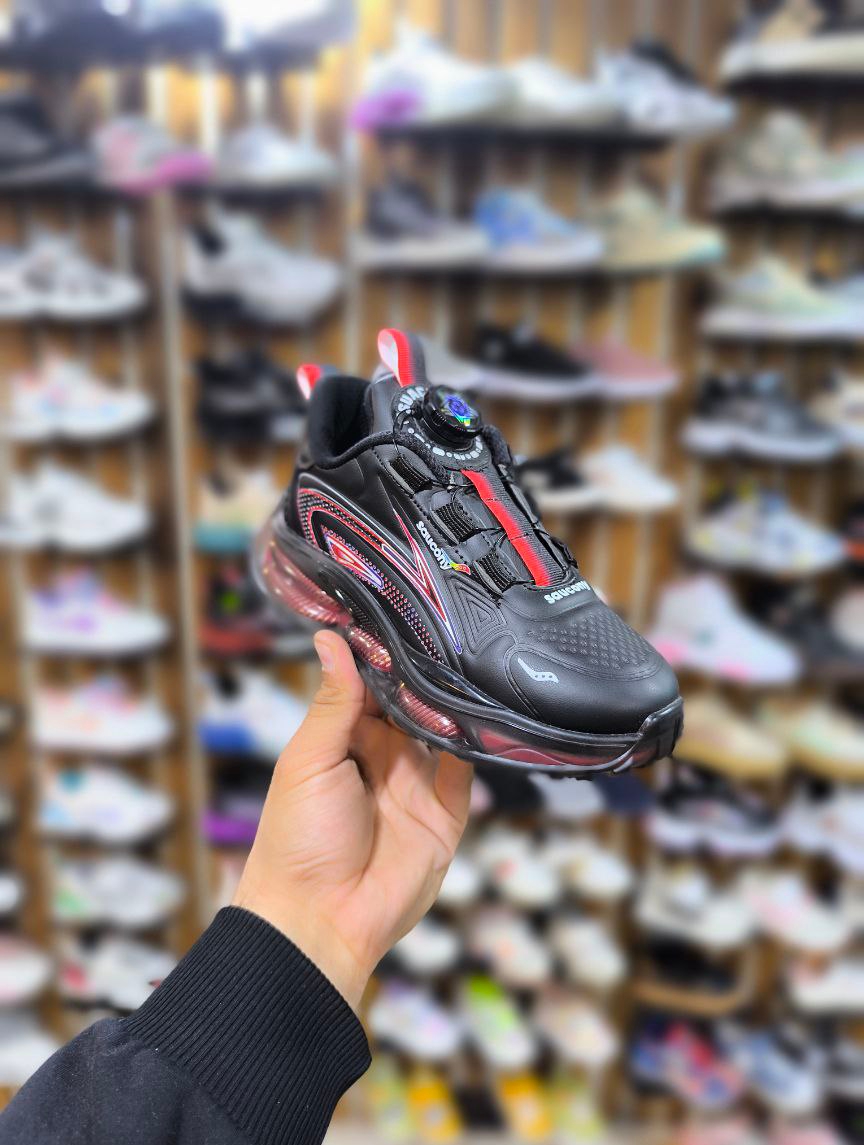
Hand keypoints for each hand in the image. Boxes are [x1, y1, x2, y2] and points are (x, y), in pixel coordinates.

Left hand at [233, 630, 473, 1009]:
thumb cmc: (297, 840)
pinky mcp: (445, 814)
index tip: (406, 611)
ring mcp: (416, 784)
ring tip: (473, 658)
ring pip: (443, 728)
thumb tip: (329, 638)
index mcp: (343, 740)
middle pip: (411, 702)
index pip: (370, 684)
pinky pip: (468, 770)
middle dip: (427, 671)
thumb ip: (331, 703)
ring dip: (454, 701)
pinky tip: (488, 710)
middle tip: (450, 625)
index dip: (385, 653)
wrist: (321, 922)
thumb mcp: (308, 761)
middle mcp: (383, 756)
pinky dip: (479, 742)